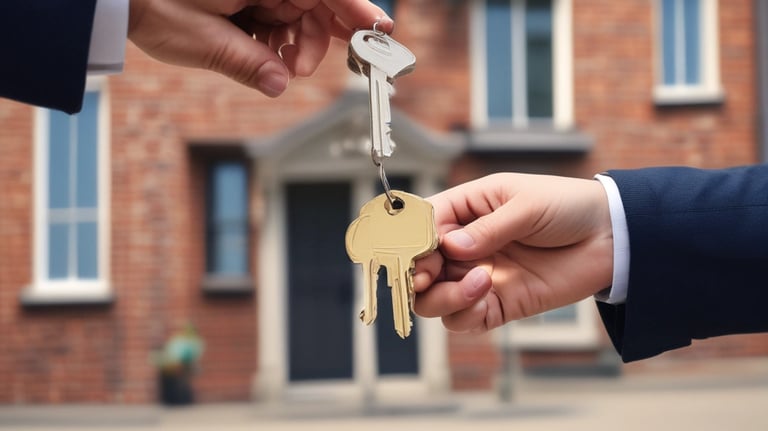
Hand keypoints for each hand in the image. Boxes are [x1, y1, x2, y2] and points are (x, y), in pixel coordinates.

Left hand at [127, 0, 392, 96]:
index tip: (381, 30)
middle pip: (316, 4)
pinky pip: (275, 16)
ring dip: (294, 44)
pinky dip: (274, 39)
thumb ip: (249, 63)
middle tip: (299, 70)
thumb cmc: (152, 3)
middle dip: (317, 38)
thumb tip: (280, 85)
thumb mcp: (203, 41)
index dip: (358, 9)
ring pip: (297, 13)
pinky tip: (263, 54)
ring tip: (275, 67)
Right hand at [413, 173, 613, 332]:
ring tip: (478, 283)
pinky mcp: (497, 304)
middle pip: (420, 267)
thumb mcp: (527, 205)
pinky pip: (464, 319)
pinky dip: (465, 313)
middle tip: (429, 277)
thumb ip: (488, 227)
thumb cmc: (568, 207)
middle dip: (418, 275)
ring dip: (443, 296)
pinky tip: (487, 295)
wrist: (611, 237)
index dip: (411, 240)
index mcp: (466, 210)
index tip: (416, 252)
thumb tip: (452, 247)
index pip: (422, 225)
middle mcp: (465, 246)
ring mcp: (478, 276)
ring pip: (434, 299)